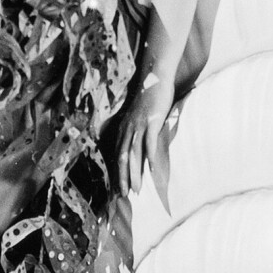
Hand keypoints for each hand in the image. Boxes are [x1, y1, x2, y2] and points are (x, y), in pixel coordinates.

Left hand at [117, 69, 173, 200]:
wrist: (155, 77)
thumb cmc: (150, 97)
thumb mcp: (139, 116)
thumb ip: (138, 130)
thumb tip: (141, 145)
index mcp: (124, 128)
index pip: (117, 155)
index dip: (117, 172)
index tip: (119, 189)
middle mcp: (128, 128)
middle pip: (122, 157)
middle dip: (123, 178)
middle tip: (125, 195)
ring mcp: (140, 124)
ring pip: (133, 153)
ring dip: (134, 172)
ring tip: (137, 189)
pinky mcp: (152, 120)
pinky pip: (150, 141)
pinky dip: (150, 156)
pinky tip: (152, 169)